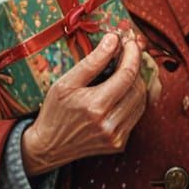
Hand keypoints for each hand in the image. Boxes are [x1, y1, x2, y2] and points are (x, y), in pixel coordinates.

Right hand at [21, 33, 147, 175]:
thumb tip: (113, 40)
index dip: (133, 55)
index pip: (127, 75)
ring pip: (141, 102)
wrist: (48, 148)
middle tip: (129, 54)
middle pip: (138, 88)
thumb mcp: (66, 83)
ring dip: (137, 83)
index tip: (130, 42)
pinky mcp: (119, 144)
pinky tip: (122, 91)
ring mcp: (116, 137)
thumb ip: (92, 62)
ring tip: (125, 70)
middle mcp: (109, 124)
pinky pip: (136, 115)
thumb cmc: (55, 112)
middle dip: (136, 67)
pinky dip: (134, 99)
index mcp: (95, 107)